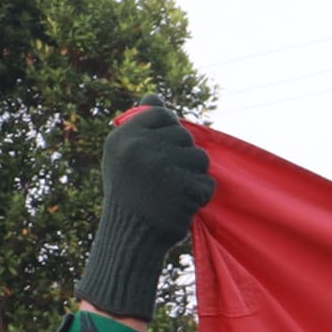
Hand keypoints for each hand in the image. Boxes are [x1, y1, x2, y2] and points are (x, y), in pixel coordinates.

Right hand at [78, 104, 215, 320]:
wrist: (130, 237)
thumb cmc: (129, 194)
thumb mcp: (124, 155)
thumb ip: (141, 125)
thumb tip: (154, 94)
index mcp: (123, 136)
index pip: (161, 113)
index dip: (168, 131)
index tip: (162, 150)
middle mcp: (141, 147)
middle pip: (184, 135)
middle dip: (182, 155)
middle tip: (164, 178)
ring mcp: (164, 167)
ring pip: (200, 157)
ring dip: (194, 175)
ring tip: (172, 192)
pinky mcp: (184, 187)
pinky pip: (207, 182)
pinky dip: (200, 196)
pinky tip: (181, 205)